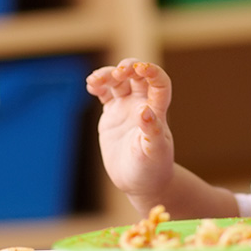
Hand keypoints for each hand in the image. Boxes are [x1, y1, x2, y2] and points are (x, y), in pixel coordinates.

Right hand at [86, 58, 174, 210]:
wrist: (141, 182)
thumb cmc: (153, 169)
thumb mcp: (154, 152)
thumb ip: (151, 131)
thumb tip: (144, 111)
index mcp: (158, 111)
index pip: (159, 83)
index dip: (152, 72)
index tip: (140, 68)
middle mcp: (143, 104)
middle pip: (138, 76)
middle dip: (128, 67)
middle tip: (118, 72)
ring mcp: (127, 108)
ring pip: (119, 82)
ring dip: (108, 74)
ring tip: (95, 80)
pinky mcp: (113, 115)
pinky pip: (106, 94)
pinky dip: (98, 86)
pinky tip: (91, 85)